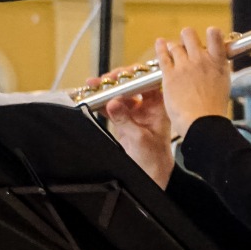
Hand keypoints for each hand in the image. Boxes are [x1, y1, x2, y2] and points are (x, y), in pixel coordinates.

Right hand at [93, 72, 174, 186]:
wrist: (151, 173)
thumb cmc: (155, 157)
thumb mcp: (139, 137)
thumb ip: (125, 120)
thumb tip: (112, 103)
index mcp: (158, 106)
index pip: (147, 82)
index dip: (133, 75)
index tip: (119, 76)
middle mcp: (147, 106)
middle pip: (131, 85)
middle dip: (116, 80)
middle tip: (103, 80)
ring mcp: (135, 112)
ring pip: (119, 95)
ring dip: (106, 89)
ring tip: (93, 85)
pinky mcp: (123, 120)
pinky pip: (111, 107)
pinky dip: (101, 103)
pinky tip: (92, 98)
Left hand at [155, 26, 230, 137]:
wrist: (203, 122)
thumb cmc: (214, 109)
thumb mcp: (223, 84)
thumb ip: (218, 70)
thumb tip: (214, 63)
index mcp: (218, 62)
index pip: (215, 35)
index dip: (212, 33)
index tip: (210, 34)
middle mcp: (201, 60)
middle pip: (190, 35)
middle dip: (187, 37)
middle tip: (187, 44)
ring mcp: (185, 66)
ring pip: (175, 45)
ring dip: (173, 46)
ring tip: (171, 48)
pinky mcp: (170, 75)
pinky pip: (163, 55)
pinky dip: (161, 48)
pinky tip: (160, 44)